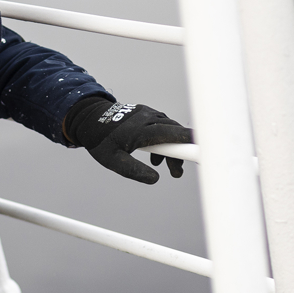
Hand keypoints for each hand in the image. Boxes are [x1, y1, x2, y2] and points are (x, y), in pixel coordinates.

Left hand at [65, 95, 193, 183]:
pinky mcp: (147, 113)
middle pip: (175, 133)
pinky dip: (163, 140)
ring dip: (171, 148)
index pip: (172, 133)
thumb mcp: (113, 161)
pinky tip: (155, 156)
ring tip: (164, 167)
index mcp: (141, 130)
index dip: (190, 140)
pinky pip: (162, 126)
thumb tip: (155, 179)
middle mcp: (148, 118)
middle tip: (176, 174)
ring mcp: (148, 114)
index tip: (205, 146)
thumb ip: (134, 171)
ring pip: (170, 130)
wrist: (88, 118)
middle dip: (180, 153)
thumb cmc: (100, 141)